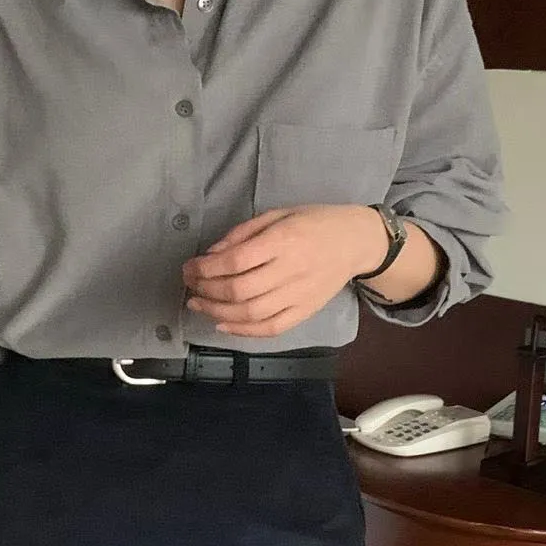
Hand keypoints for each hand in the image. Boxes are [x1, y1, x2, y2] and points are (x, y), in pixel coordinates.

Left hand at [180, 204, 388, 336]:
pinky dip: (243, 331)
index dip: (205, 269)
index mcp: (283, 240)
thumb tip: (211, 254)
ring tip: (199, 305)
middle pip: (239, 290)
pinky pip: (271, 328)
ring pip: (251, 314)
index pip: (236, 261)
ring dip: (217, 312)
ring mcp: (299, 295)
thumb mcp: (278, 214)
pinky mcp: (305, 311)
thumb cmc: (314, 222)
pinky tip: (223, 325)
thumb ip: (243, 233)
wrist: (356, 241)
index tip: (189, 268)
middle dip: (206, 290)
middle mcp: (291, 270)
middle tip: (190, 286)